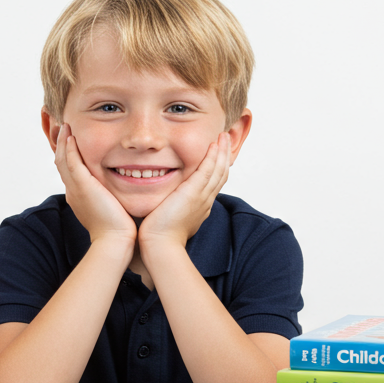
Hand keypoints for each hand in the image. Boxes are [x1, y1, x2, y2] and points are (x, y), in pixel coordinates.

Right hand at [55, 124, 135, 245]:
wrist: (115, 241)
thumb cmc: (120, 230)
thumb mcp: (115, 208)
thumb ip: (116, 195)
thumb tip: (129, 187)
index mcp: (80, 196)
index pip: (70, 170)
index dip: (67, 154)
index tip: (71, 140)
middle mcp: (73, 191)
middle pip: (60, 162)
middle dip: (60, 144)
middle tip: (61, 127)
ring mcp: (76, 188)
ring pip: (62, 159)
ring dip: (62, 141)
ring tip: (64, 125)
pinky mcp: (82, 186)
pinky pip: (70, 162)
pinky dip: (68, 148)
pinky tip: (70, 135)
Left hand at [139, 132, 229, 250]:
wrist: (159, 245)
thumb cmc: (157, 237)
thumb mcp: (167, 217)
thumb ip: (168, 207)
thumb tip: (162, 203)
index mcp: (200, 207)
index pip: (213, 183)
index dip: (217, 168)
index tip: (217, 154)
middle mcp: (205, 201)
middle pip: (221, 175)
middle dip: (224, 156)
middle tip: (225, 140)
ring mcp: (202, 197)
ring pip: (218, 170)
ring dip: (222, 152)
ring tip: (223, 137)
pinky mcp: (194, 193)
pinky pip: (209, 170)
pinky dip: (213, 156)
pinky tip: (214, 144)